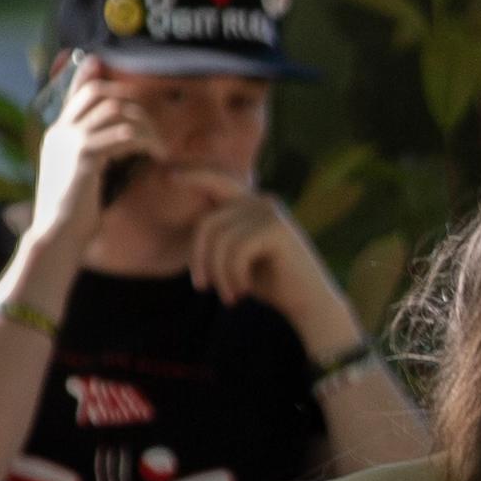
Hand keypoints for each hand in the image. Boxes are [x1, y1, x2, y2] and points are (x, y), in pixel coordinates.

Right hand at [23, 62, 153, 264]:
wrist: (56, 237)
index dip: (90, 74)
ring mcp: (71, 142)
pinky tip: (157, 156)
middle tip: (151, 122)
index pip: (76, 94)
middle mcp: (61, 133)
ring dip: (145, 125)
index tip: (101, 61)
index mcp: (57, 136)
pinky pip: (124, 135)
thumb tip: (121, 146)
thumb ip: (94, 156)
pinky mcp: (85, 156)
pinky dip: (146, 142)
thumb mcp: (80, 178)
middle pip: (99, 92)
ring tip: (160, 147)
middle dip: (131, 100)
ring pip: (117, 111)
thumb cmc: (73, 216)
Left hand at [176, 189, 352, 346]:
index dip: (194, 176)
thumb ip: (224, 238)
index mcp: (253, 204)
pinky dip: (233, 276)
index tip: (169, 176)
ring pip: (219, 239)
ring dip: (218, 274)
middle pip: (208, 222)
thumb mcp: (240, 257)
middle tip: (202, 287)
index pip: (219, 182)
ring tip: (228, 295)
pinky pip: (236, 250)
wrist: (311, 304)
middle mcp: (262, 201)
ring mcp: (271, 212)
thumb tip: (196, 228)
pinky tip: (242, 292)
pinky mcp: (277, 229)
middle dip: (199, 258)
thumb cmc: (272, 283)